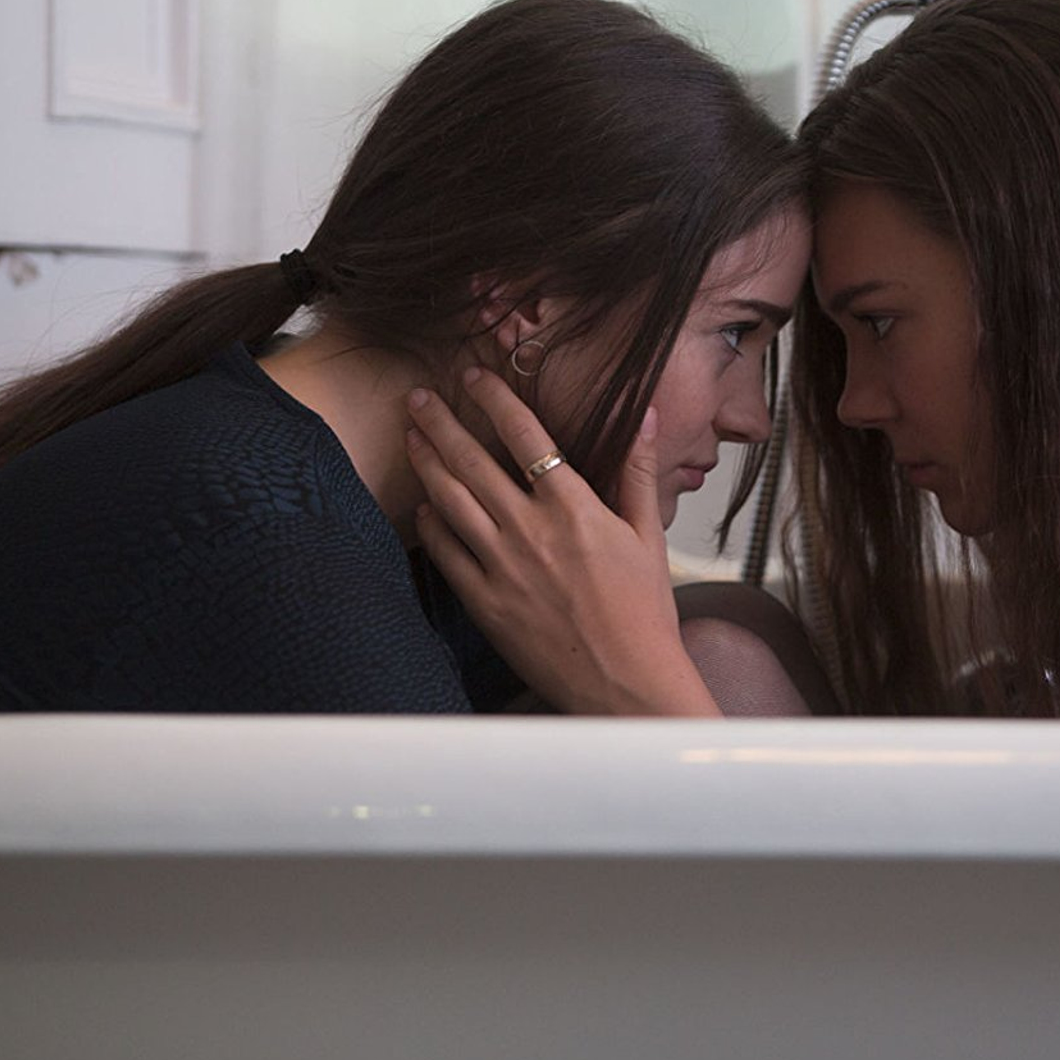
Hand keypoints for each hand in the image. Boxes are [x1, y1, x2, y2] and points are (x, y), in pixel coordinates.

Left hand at [404, 370, 718, 715]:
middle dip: (441, 422)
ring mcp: (502, 566)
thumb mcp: (648, 535)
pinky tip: (422, 505)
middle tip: (418, 397)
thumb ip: (638, 471)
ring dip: (426, 463)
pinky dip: (430, 523)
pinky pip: (446, 552)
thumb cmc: (643, 612)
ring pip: (450, 500)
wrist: (624, 682)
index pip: (525, 435)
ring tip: (410, 436)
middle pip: (472, 461)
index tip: (473, 376)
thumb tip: (647, 416)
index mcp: (573, 507)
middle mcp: (530, 530)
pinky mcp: (485, 602)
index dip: (494, 398)